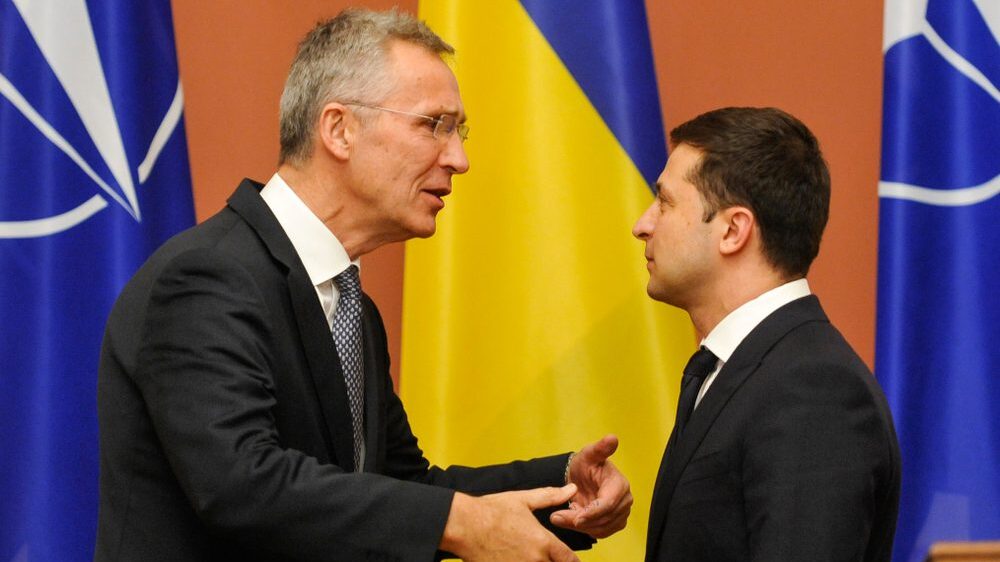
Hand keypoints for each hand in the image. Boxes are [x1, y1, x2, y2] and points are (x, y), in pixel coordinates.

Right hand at [441, 484, 580, 561]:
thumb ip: (550, 497)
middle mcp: (534, 559)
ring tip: (526, 555)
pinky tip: (512, 558)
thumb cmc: (492, 511)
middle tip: (544, 554)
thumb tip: (571, 489)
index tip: (567, 558)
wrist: (464, 525)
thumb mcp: (524, 500)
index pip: (569, 560)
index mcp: (543, 542)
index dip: (570, 561)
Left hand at [550, 435, 631, 537]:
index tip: (575, 517)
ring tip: (561, 517)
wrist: (582, 476)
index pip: (608, 503)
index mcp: (620, 484)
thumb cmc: (586, 464)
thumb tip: (612, 438)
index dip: (592, 512)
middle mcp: (624, 500)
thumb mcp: (588, 454)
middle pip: (603, 519)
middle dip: (580, 520)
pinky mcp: (614, 523)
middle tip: (557, 517)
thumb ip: (600, 448)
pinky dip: (584, 530)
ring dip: (579, 526)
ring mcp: (621, 513)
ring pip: (601, 529)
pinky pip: (599, 533)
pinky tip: (572, 519)